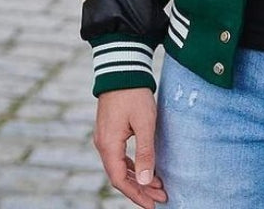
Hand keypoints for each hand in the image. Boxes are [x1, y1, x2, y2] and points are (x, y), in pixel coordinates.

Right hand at [93, 88, 166, 207]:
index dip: (136, 194)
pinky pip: (119, 156)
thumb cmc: (134, 94)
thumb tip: (144, 180)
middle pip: (119, 176)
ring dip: (137, 177)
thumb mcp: (145, 123)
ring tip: (157, 185)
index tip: (153, 204)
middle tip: (160, 197)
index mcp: (109, 145)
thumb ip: (145, 152)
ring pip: (119, 166)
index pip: (120, 180)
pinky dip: (132, 165)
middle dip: (140, 189)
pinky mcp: (110, 130)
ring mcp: (105, 137)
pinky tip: (144, 168)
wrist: (122, 67)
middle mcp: (103, 144)